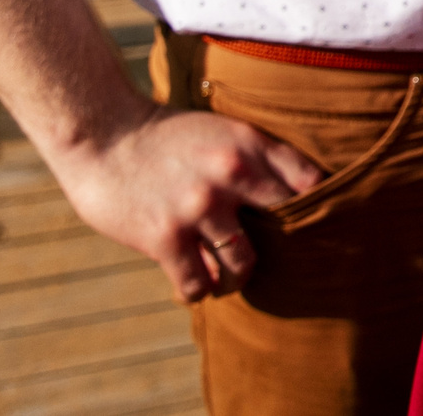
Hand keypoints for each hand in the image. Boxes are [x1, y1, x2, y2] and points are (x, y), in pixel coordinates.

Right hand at [52, 104, 323, 302]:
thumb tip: (294, 204)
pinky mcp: (165, 237)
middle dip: (284, 247)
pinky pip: (198, 283)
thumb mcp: (222, 132)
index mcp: (251, 143)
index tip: (318, 223)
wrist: (102, 135)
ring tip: (229, 276)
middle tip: (276, 259)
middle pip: (286, 227)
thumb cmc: (168, 137)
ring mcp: (199, 208)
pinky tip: (196, 283)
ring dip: (237, 277)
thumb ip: (257, 161)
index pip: (310, 181)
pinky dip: (200, 290)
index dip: (320, 207)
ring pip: (243, 265)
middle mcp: (232, 174)